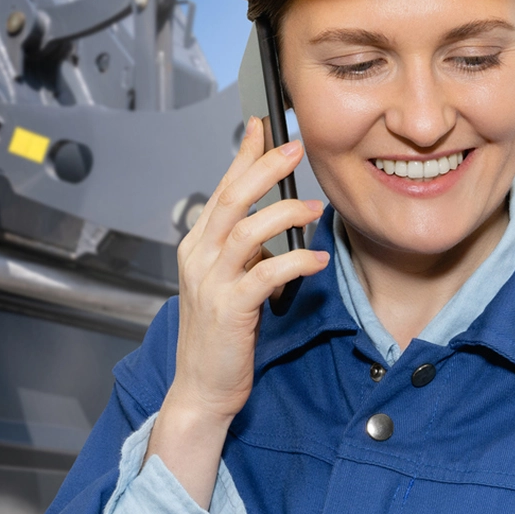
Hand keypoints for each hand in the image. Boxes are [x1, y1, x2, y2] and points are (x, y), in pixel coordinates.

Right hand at [148, 117, 327, 506]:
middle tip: (295, 145)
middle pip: (230, 198)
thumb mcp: (228, 284)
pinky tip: (318, 258)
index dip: (243, 155)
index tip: (263, 125)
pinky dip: (295, 261)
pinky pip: (265, 273)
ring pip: (246, 229)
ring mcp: (210, 283)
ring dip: (284, 212)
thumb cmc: (219, 340)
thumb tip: (276, 225)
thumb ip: (244, 254)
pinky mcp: (229, 309)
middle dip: (264, 167)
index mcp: (196, 247)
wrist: (200, 389)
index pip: (221, 189)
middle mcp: (198, 258)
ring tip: (315, 207)